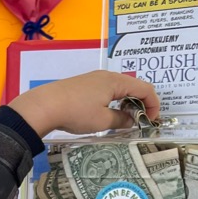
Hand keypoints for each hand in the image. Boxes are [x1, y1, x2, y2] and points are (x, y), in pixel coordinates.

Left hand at [9, 71, 159, 137]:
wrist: (43, 106)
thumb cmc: (76, 112)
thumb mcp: (102, 120)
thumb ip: (121, 120)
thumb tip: (131, 120)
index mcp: (116, 81)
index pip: (145, 88)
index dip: (153, 105)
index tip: (151, 121)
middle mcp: (106, 76)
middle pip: (133, 87)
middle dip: (140, 104)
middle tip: (139, 122)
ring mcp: (93, 79)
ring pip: (118, 89)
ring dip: (126, 103)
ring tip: (123, 121)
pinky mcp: (83, 85)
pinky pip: (106, 91)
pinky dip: (113, 101)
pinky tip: (106, 114)